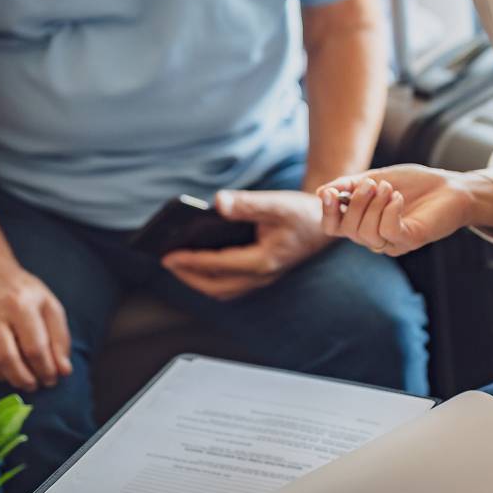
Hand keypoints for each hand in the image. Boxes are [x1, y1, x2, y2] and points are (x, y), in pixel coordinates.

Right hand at [0, 261, 71, 392]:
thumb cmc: (23, 293)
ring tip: (15, 376)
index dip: (46, 369)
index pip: (34, 347)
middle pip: (6, 358)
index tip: (51, 379)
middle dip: (24, 379)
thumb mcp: (49, 305)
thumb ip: (60, 338)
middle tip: (33, 384)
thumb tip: (63, 371)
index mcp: (19, 304)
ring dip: (2, 379)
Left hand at [162, 190, 330, 300]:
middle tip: (166, 261)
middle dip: (188, 276)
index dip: (191, 261)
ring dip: (198, 280)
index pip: (218, 266)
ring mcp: (262, 279)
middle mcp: (262, 276)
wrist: (326, 224)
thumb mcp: (276, 203)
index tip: (168, 256)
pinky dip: (211, 278)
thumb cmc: (301, 213)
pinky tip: (199, 263)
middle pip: (216, 286)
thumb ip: (246, 205)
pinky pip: (230, 285)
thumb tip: (218, 203)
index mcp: (263, 261)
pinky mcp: (261, 276)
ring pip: (222, 289)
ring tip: (177, 264)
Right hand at [318, 165, 487, 256]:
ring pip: (367, 233)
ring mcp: (392, 242)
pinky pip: (389, 231)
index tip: (330, 192)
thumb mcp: (375, 178)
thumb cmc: (413, 184)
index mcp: (362, 222)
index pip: (332, 227)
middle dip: (356, 202)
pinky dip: (390, 210)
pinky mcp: (410, 240)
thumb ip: (349, 186)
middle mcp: (374, 237)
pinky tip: (398, 197)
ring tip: (388, 187)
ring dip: (374, 204)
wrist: (449, 187)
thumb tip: (321, 192)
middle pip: (348, 229)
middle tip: (372, 182)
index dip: (327, 211)